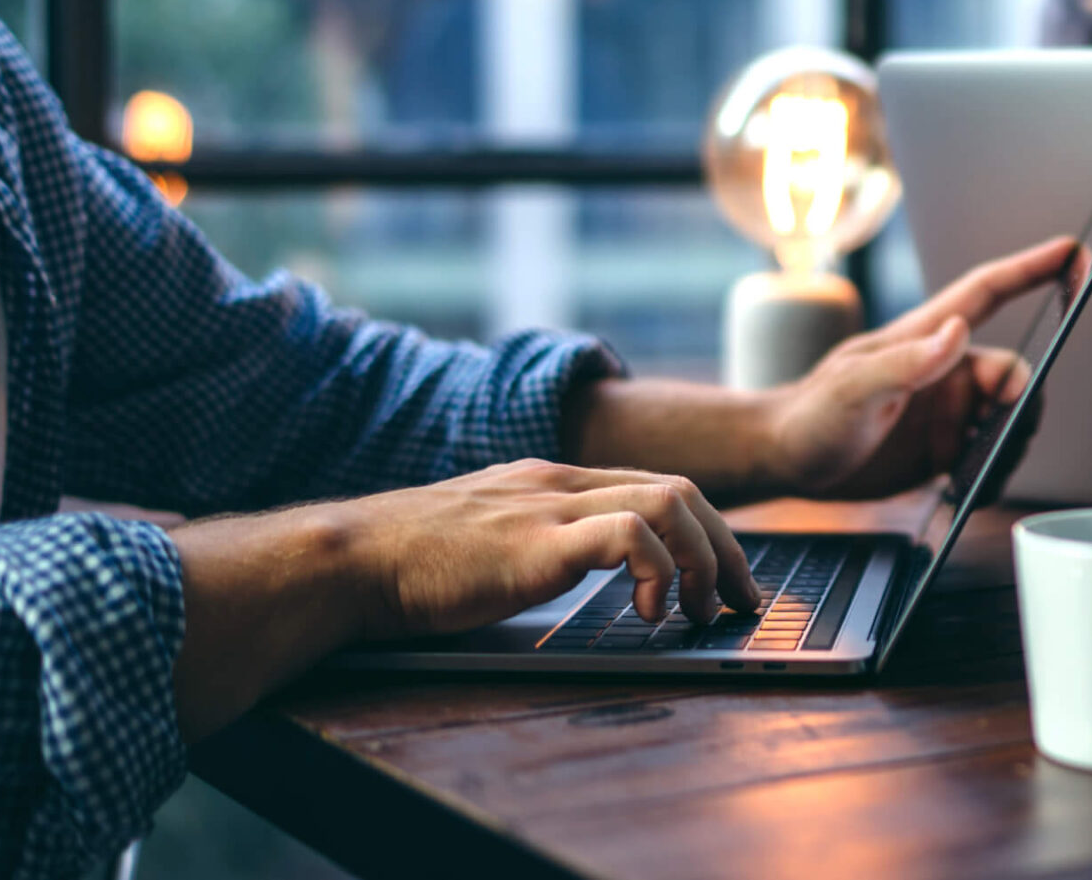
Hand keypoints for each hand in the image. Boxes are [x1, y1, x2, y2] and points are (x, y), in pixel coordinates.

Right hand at [166, 459, 759, 738]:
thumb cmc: (409, 564)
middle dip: (728, 548)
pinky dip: (657, 570)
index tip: (726, 576)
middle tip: (744, 601)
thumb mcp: (492, 540)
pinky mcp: (538, 541)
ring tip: (705, 613)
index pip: (656, 483)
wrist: (347, 558)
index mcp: (553, 479)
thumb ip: (540, 543)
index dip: (705, 530)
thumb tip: (582, 575)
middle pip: (683, 489)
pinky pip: (629, 533)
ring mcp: (550, 505)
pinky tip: (648, 613)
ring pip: (671, 502)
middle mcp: (560, 481)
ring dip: (706, 561)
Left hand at [760, 236, 1080, 499]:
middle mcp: (945, 370)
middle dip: (1020, 404)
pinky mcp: (945, 448)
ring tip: (979, 470)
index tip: (1072, 251)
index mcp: (925, 339)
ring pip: (1009, 418)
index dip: (1033, 269)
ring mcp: (947, 410)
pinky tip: (971, 489)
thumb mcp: (851, 388)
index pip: (987, 292)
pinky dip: (993, 473)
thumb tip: (957, 331)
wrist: (787, 462)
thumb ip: (906, 361)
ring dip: (1007, 446)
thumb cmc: (809, 416)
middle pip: (1013, 374)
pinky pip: (990, 456)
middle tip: (1003, 435)